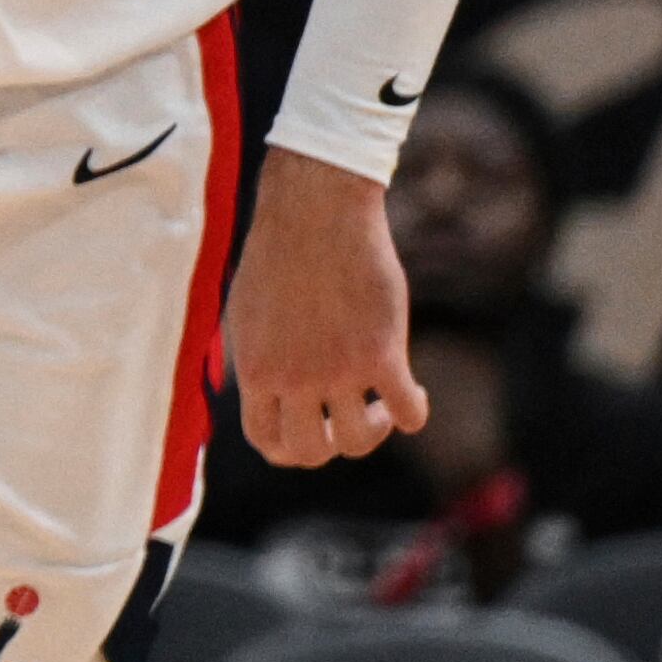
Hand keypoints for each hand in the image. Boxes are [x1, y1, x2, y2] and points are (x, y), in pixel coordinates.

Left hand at [226, 147, 429, 463]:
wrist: (315, 210)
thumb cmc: (280, 253)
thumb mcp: (247, 311)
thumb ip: (254, 358)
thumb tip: (259, 394)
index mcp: (255, 368)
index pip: (265, 439)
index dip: (289, 448)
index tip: (310, 430)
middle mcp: (293, 377)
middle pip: (312, 451)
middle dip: (331, 444)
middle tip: (347, 417)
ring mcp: (338, 369)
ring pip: (359, 439)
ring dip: (373, 429)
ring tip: (377, 405)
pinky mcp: (381, 353)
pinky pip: (408, 412)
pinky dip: (414, 412)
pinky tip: (414, 394)